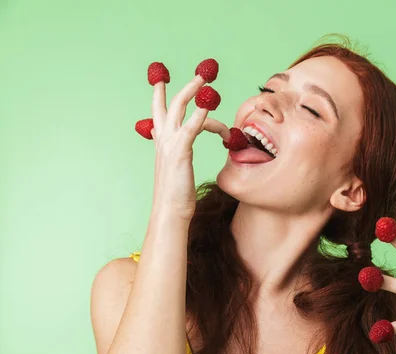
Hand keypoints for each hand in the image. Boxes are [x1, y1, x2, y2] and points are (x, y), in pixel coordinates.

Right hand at [148, 68, 229, 220]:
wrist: (170, 211)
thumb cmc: (176, 194)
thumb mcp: (175, 168)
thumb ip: (174, 153)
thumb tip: (173, 147)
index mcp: (162, 143)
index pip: (161, 112)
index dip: (161, 95)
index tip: (162, 81)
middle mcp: (163, 139)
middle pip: (172, 104)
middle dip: (186, 87)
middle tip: (201, 74)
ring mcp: (170, 144)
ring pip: (180, 108)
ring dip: (194, 91)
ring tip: (207, 81)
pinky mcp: (180, 151)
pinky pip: (192, 126)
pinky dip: (200, 113)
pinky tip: (208, 104)